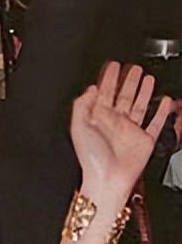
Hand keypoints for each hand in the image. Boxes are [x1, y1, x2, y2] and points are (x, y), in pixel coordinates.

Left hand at [70, 62, 171, 197]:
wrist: (108, 179)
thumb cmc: (92, 158)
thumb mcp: (78, 128)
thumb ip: (81, 106)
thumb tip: (89, 89)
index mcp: (99, 118)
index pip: (104, 92)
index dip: (108, 78)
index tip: (112, 65)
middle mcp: (115, 122)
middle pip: (123, 95)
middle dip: (128, 81)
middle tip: (132, 67)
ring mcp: (130, 131)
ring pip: (139, 105)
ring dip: (143, 91)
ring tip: (147, 77)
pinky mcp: (145, 140)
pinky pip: (155, 123)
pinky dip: (162, 112)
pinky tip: (165, 101)